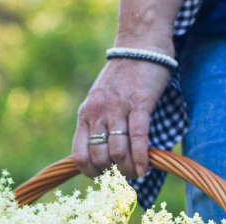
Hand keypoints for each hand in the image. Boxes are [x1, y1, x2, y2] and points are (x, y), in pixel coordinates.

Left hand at [72, 57, 171, 179]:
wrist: (140, 47)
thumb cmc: (122, 79)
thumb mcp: (100, 101)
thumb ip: (97, 125)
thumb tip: (103, 158)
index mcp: (85, 114)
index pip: (79, 155)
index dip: (91, 172)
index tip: (104, 174)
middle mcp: (98, 113)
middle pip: (100, 158)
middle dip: (113, 173)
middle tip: (125, 175)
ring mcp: (118, 108)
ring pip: (118, 153)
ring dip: (129, 170)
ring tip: (137, 172)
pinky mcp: (140, 103)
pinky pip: (138, 138)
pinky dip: (141, 159)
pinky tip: (145, 168)